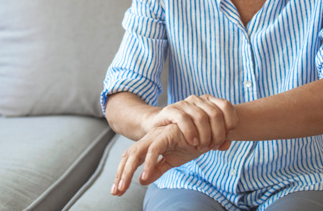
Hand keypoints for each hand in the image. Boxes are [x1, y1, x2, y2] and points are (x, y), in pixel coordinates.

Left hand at [111, 123, 227, 195]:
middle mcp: (150, 140)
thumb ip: (157, 169)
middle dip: (121, 174)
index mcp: (149, 145)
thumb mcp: (171, 161)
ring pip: (136, 153)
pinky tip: (145, 177)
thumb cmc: (189, 144)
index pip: (130, 160)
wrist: (206, 131)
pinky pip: (154, 150)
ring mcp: (157, 136)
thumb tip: (142, 181)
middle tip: (116, 192)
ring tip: (124, 187)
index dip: (122, 174)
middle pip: (129, 156)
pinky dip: (149, 163)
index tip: (117, 191)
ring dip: (128, 171)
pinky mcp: (167, 135)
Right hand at [145, 94, 236, 150]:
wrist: (159, 129)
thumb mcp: (205, 136)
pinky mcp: (170, 110)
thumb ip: (217, 140)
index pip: (226, 106)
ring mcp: (183, 104)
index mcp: (208, 101)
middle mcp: (197, 100)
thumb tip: (227, 144)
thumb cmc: (186, 133)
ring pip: (201, 117)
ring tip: (202, 148)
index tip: (227, 136)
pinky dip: (190, 132)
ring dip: (204, 136)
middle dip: (217, 134)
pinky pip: (183, 119)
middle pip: (216, 114)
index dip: (231, 121)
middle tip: (212, 147)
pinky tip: (193, 142)